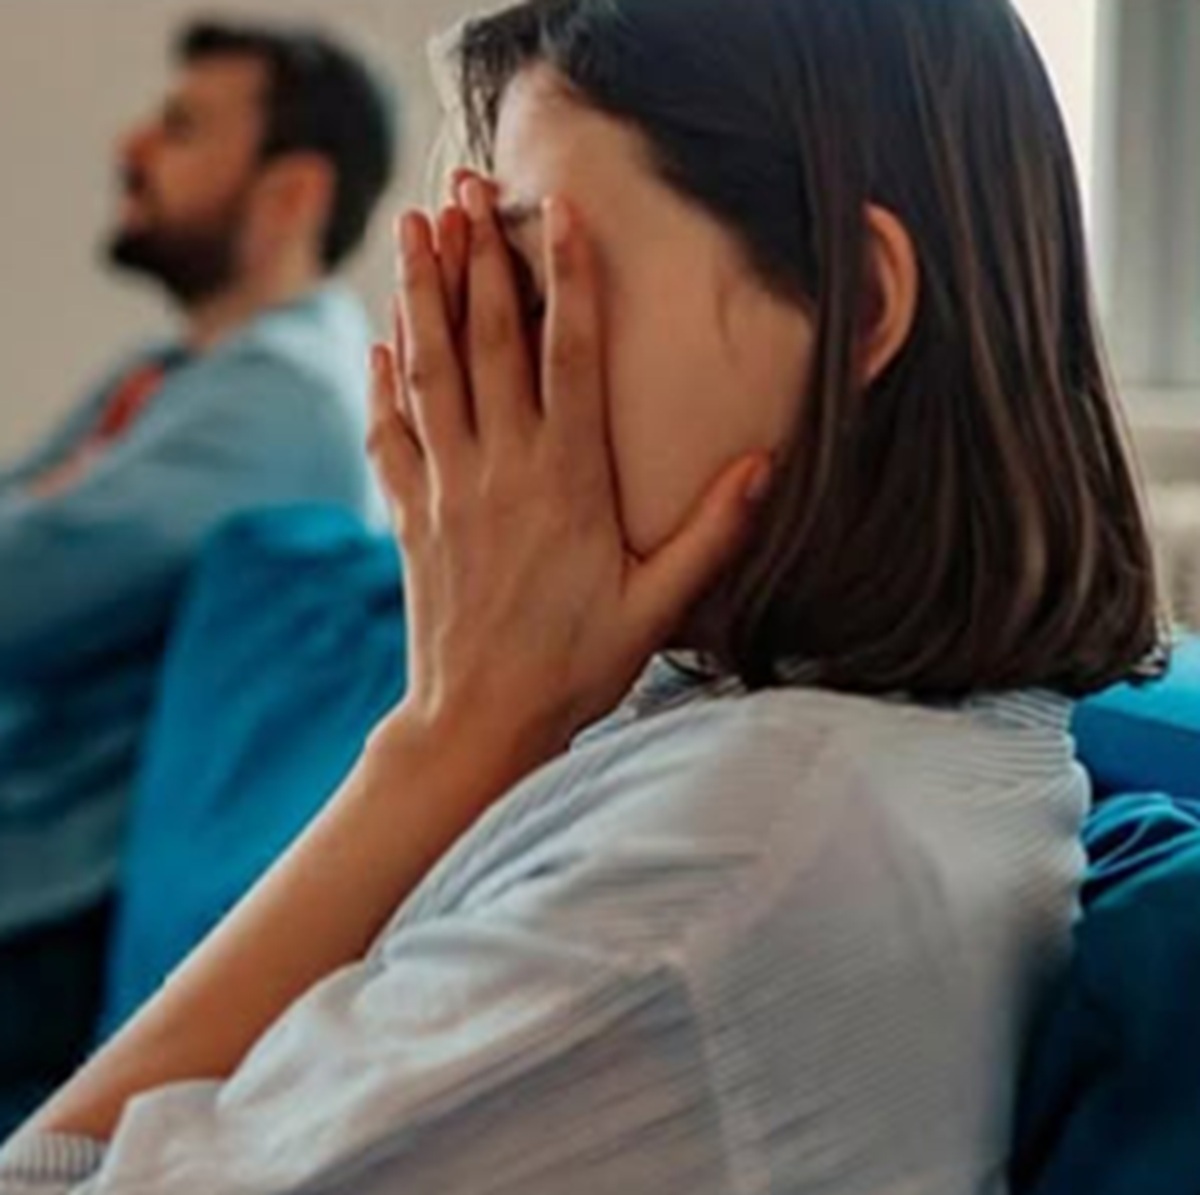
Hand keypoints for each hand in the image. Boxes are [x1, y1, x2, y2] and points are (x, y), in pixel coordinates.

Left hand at [369, 179, 770, 763]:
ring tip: (413, 227)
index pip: (571, 356)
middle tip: (465, 187)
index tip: (559, 211)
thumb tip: (765, 463)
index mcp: (568, 481)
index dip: (568, 277)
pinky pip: (390, 432)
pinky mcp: (412, 515)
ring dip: (420, 294)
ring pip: (430, 371)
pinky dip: (383, 381)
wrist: (478, 722)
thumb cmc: (575, 666)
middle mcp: (502, 469)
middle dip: (477, 256)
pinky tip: (382, 341)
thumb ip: (712, 532)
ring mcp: (448, 488)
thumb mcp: (658, 606)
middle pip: (487, 341)